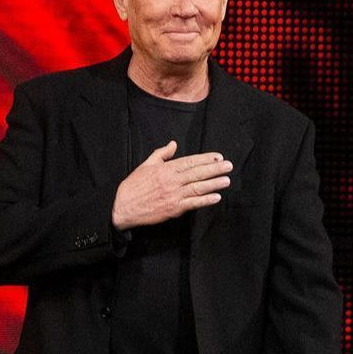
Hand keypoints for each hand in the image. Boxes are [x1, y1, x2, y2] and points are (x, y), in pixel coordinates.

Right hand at [111, 141, 231, 229]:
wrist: (123, 207)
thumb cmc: (133, 186)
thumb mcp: (146, 165)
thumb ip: (161, 154)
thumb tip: (173, 144)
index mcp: (166, 169)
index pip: (190, 162)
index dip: (206, 159)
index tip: (218, 157)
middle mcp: (172, 181)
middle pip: (197, 173)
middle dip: (215, 169)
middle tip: (229, 166)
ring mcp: (173, 196)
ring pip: (197, 188)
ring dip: (214, 184)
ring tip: (227, 180)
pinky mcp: (173, 209)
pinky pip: (192, 204)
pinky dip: (205, 201)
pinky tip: (216, 197)